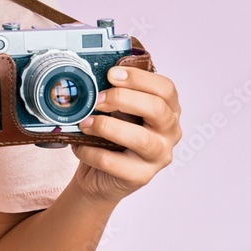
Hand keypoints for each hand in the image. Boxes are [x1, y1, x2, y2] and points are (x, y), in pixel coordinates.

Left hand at [69, 66, 182, 205]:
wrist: (99, 173)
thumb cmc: (110, 134)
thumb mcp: (115, 109)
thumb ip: (113, 93)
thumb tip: (93, 76)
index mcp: (168, 109)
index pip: (165, 88)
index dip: (138, 78)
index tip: (111, 74)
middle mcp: (170, 132)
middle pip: (157, 109)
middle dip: (122, 99)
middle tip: (97, 99)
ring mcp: (159, 156)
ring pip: (141, 139)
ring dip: (107, 127)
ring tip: (85, 123)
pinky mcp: (142, 176)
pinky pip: (116, 163)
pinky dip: (92, 152)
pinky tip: (80, 146)